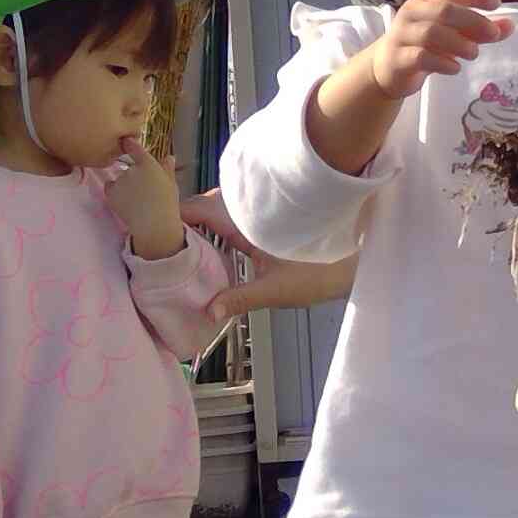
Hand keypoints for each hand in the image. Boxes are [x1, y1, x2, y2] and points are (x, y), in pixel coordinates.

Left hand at [104, 138, 184, 258]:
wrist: (154, 224)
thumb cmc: (167, 204)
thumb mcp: (171, 184)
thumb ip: (167, 169)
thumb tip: (169, 157)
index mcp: (147, 164)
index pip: (133, 146)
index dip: (128, 142)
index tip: (125, 140)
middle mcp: (131, 169)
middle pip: (128, 168)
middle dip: (132, 176)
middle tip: (143, 192)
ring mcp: (119, 181)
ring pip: (118, 179)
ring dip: (124, 186)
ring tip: (136, 201)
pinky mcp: (110, 193)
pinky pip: (110, 189)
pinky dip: (114, 193)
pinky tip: (126, 203)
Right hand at [176, 190, 361, 315]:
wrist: (362, 254)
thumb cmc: (322, 270)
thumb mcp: (276, 289)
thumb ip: (238, 299)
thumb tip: (207, 312)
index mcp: (243, 218)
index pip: (195, 208)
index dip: (172, 220)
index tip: (155, 240)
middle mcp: (248, 205)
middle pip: (203, 205)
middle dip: (184, 224)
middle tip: (166, 253)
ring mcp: (260, 207)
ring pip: (220, 206)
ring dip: (203, 224)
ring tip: (186, 252)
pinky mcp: (271, 214)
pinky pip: (236, 211)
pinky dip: (222, 224)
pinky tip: (217, 247)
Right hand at [361, 0, 508, 100]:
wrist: (388, 68)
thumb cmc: (424, 45)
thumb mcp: (454, 35)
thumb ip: (480, 30)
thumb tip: (511, 26)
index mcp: (426, 0)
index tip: (496, 3)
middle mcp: (412, 13)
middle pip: (444, 10)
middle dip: (472, 21)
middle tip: (493, 34)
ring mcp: (402, 35)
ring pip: (431, 33)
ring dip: (458, 43)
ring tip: (474, 53)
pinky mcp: (398, 58)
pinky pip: (421, 57)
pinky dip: (442, 62)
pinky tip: (455, 68)